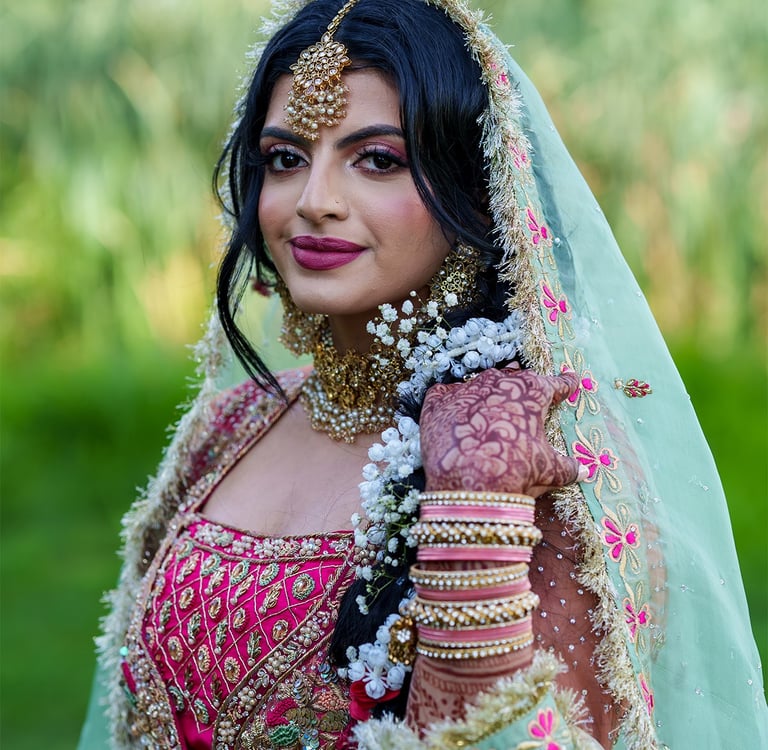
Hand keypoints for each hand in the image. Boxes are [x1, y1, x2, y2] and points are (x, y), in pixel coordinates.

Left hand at [420, 366, 584, 496]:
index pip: (554, 384)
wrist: (465, 482)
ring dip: (487, 393)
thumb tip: (583, 472)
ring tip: (491, 404)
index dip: (564, 384)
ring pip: (480, 383)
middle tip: (526, 394)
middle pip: (514, 378)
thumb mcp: (547, 470)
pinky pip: (445, 394)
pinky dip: (452, 401)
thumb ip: (566, 467)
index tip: (571, 381)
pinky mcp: (437, 403)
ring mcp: (465, 389)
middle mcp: (498, 382)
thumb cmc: (515, 470)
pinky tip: (454, 410)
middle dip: (522, 385)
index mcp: (530, 391)